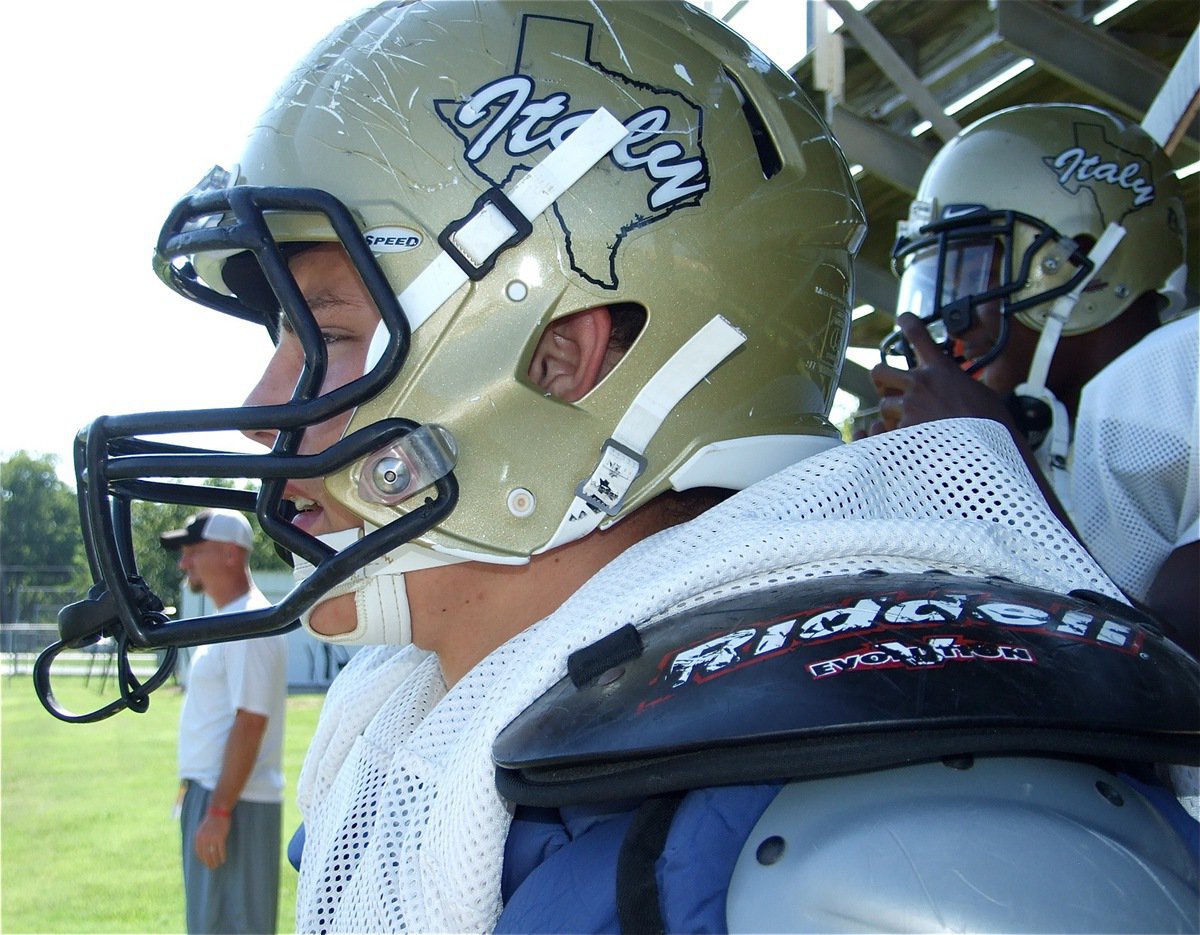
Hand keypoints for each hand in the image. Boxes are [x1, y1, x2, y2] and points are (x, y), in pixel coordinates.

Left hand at [193, 811, 230, 869]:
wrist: (218, 811)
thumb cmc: (211, 819)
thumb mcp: (202, 829)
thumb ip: (201, 838)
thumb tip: (203, 848)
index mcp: (198, 837)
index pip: (198, 852)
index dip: (202, 858)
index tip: (206, 862)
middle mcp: (203, 839)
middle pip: (205, 854)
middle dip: (208, 862)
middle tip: (212, 867)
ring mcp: (212, 838)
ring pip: (213, 854)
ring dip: (215, 861)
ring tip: (218, 865)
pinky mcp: (220, 837)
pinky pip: (221, 850)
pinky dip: (222, 856)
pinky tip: (223, 860)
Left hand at [866, 313, 1014, 432]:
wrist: (988, 447)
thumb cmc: (991, 423)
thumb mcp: (981, 392)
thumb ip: (959, 385)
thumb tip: (959, 391)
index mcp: (941, 369)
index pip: (919, 335)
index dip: (908, 323)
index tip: (903, 319)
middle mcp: (921, 383)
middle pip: (880, 370)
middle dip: (882, 381)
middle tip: (889, 390)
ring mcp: (909, 405)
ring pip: (884, 405)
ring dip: (892, 415)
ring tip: (908, 425)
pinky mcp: (903, 429)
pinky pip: (886, 431)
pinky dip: (894, 437)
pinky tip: (908, 445)